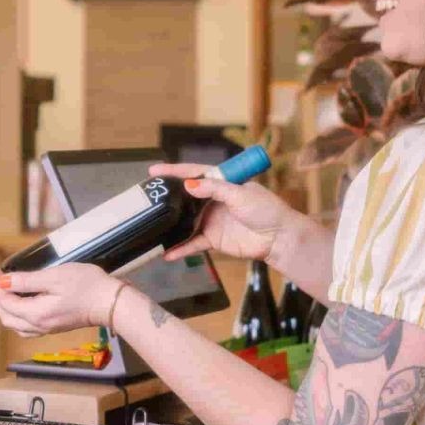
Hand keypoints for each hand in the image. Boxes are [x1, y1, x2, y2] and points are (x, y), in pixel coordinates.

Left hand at [0, 265, 123, 336]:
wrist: (110, 302)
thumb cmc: (86, 286)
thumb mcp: (53, 277)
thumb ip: (26, 281)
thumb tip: (3, 282)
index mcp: (36, 314)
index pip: (5, 302)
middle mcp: (39, 325)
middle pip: (6, 317)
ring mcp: (47, 328)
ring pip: (15, 325)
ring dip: (7, 308)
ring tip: (8, 291)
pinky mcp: (55, 327)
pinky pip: (27, 327)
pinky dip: (18, 316)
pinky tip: (23, 305)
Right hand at [149, 162, 298, 263]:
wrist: (278, 237)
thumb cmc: (265, 210)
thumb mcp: (240, 194)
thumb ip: (214, 189)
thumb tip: (189, 185)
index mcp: (221, 183)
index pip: (194, 173)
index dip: (174, 171)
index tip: (154, 171)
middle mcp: (213, 200)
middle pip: (185, 198)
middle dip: (166, 198)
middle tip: (145, 199)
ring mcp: (211, 220)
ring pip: (185, 222)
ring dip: (170, 225)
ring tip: (150, 225)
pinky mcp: (213, 240)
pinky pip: (193, 244)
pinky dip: (181, 249)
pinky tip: (167, 254)